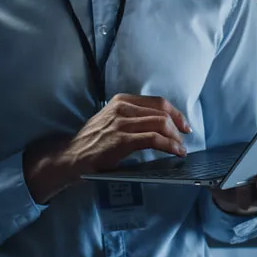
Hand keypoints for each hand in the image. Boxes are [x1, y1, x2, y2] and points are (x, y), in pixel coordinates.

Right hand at [24, 94, 189, 203]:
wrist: (71, 156)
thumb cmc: (93, 141)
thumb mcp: (112, 120)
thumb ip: (132, 117)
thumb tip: (160, 124)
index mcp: (121, 100)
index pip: (157, 102)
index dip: (175, 113)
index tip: (183, 125)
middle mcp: (122, 108)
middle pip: (161, 111)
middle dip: (178, 126)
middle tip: (184, 139)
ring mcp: (121, 123)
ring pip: (160, 123)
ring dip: (175, 137)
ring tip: (180, 148)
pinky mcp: (121, 140)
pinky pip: (153, 139)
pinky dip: (168, 145)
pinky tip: (174, 152)